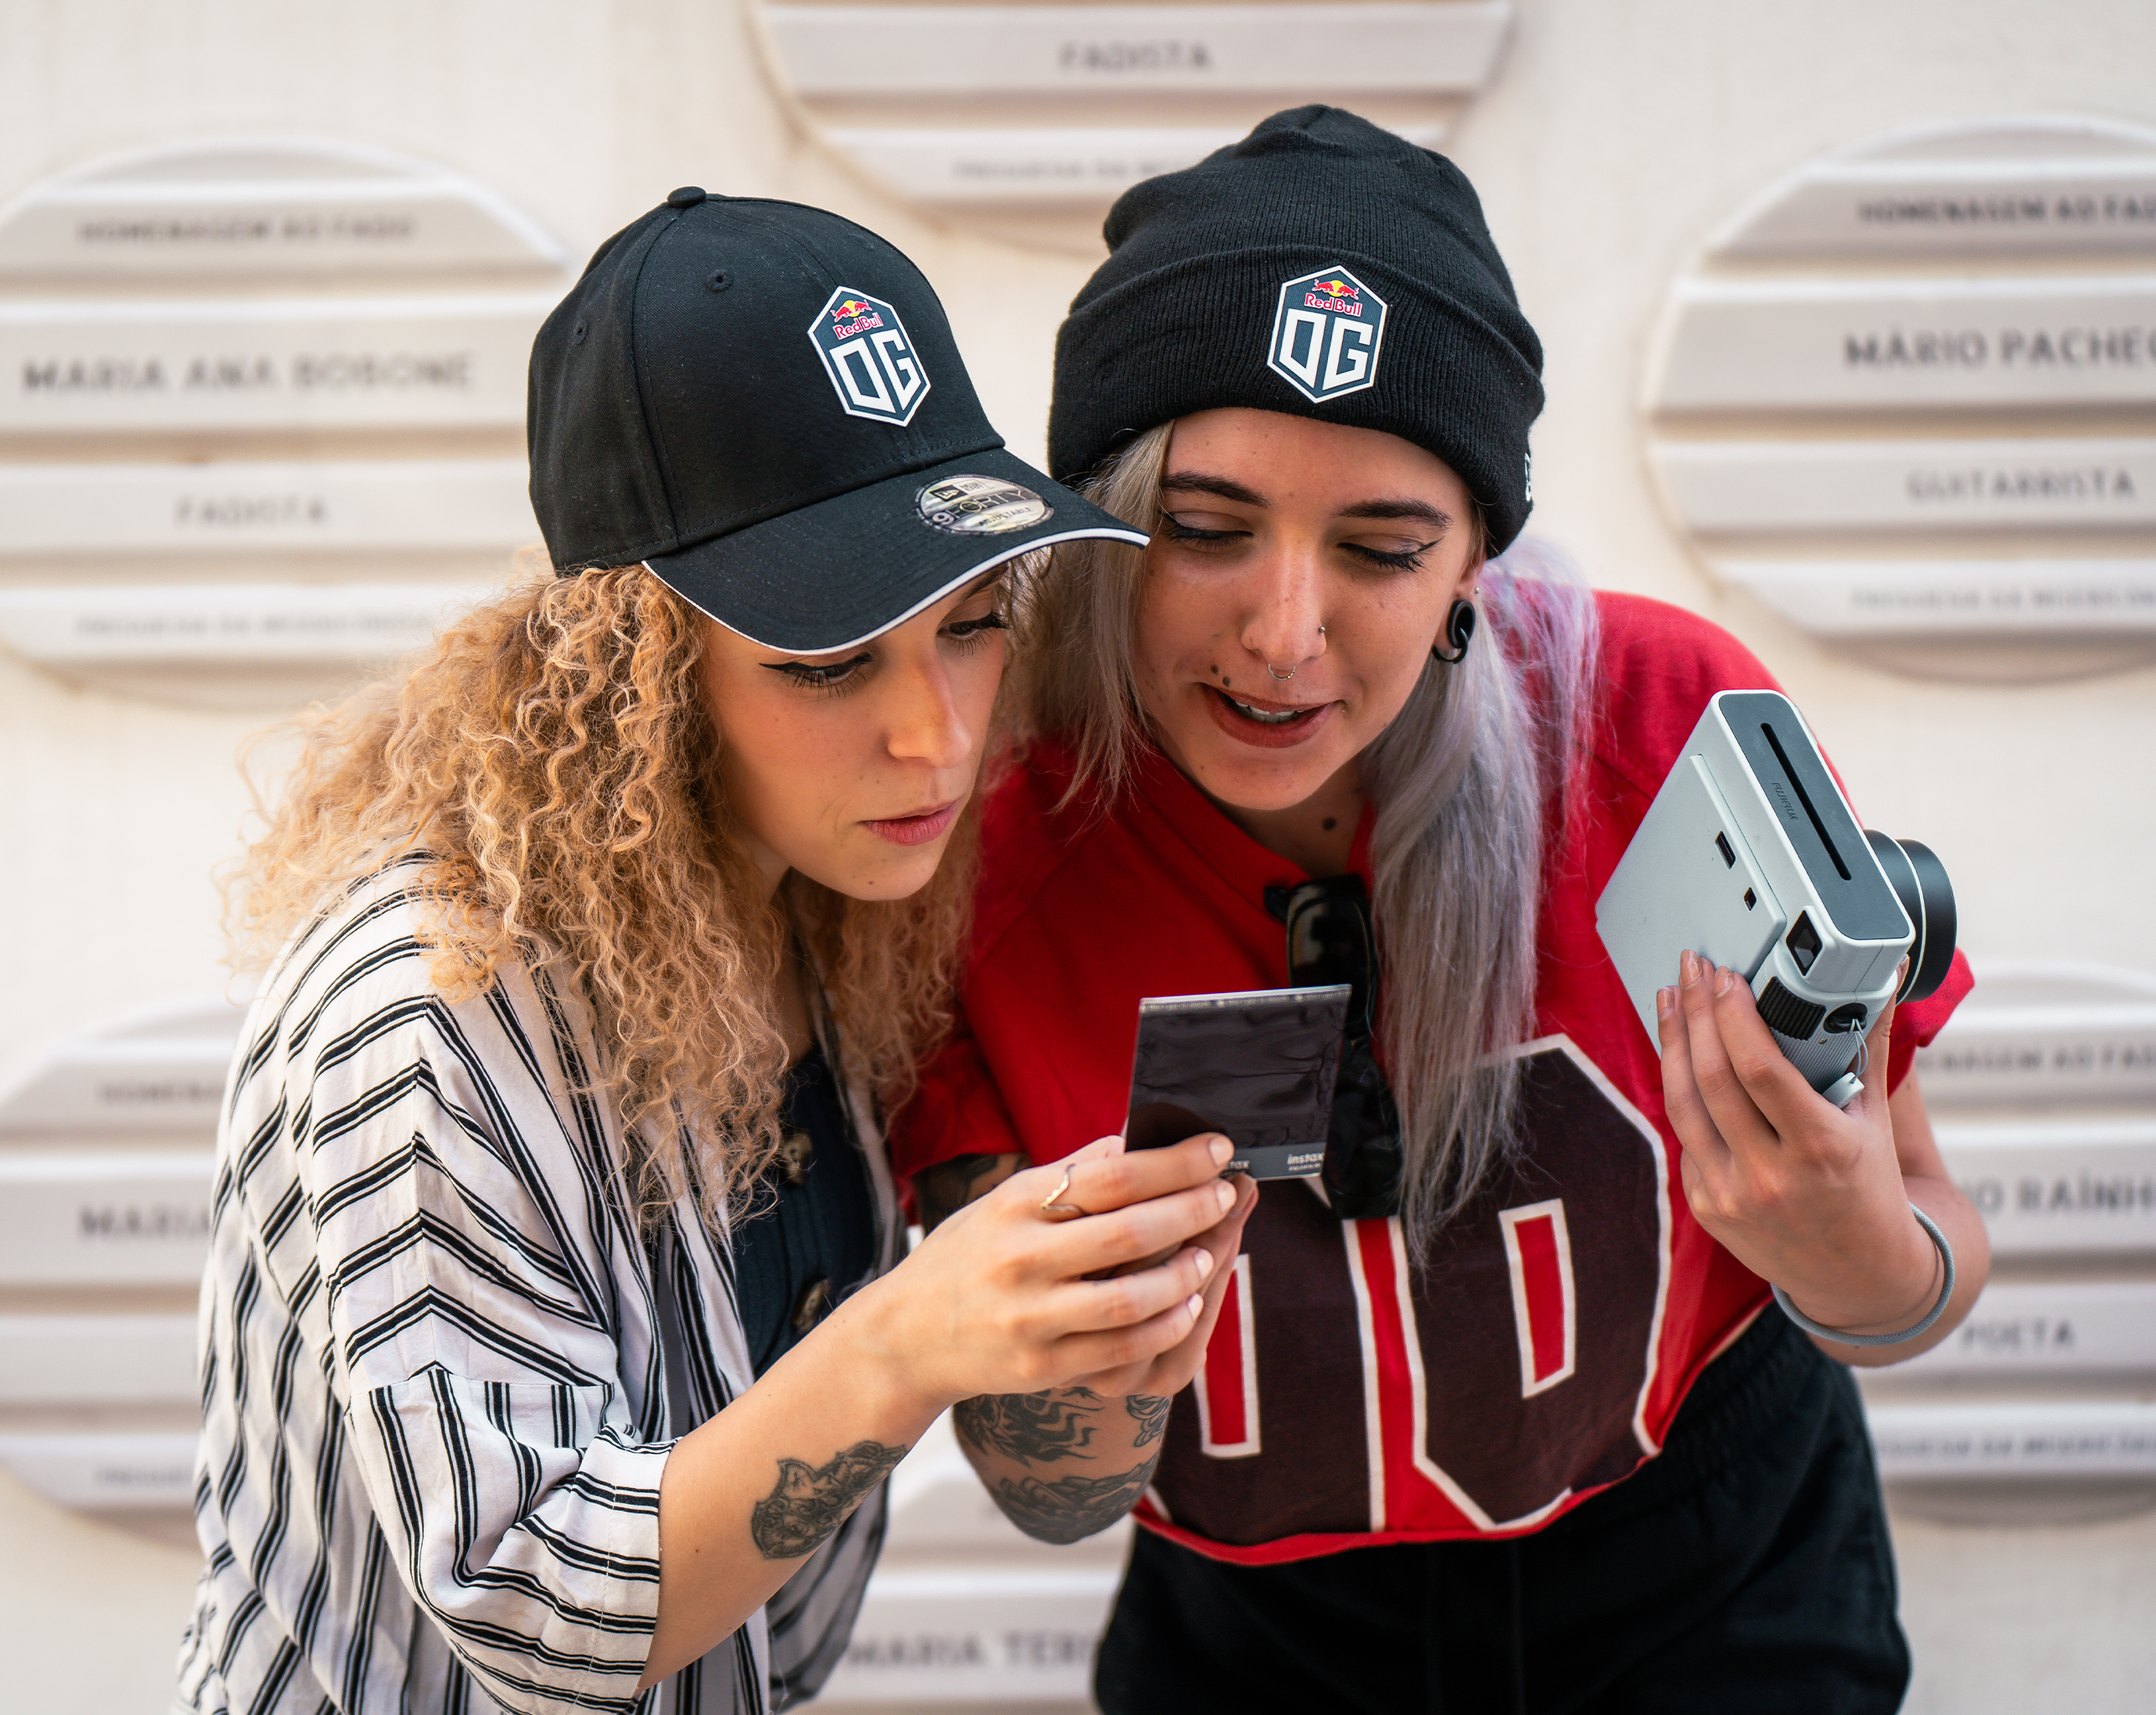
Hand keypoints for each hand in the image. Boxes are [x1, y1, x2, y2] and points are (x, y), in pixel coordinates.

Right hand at [839, 1131, 1242, 1412]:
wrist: (904, 1337)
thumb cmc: (966, 1257)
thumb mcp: (1001, 1201)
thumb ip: (1065, 1173)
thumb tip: (1129, 1141)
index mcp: (1016, 1204)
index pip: (1112, 1175)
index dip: (1175, 1162)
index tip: (1217, 1149)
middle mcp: (1021, 1258)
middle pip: (1130, 1231)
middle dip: (1194, 1210)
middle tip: (1229, 1193)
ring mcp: (1031, 1317)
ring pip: (1132, 1298)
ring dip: (1187, 1274)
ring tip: (1212, 1253)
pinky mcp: (1041, 1367)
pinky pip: (1122, 1348)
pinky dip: (1166, 1325)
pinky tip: (1189, 1306)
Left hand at [1657, 950, 1939, 1335]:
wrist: (1859, 1276)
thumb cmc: (1870, 1187)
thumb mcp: (1875, 1119)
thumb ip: (1869, 1044)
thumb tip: (1885, 973)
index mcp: (1821, 1151)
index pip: (1760, 1071)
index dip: (1733, 1017)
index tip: (1726, 975)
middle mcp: (1771, 1177)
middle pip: (1712, 1078)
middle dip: (1698, 1013)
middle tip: (1693, 967)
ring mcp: (1732, 1196)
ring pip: (1682, 1103)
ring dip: (1673, 1041)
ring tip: (1674, 996)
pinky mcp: (1706, 1207)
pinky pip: (1685, 1135)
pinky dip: (1681, 1088)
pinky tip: (1681, 1051)